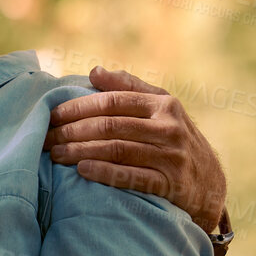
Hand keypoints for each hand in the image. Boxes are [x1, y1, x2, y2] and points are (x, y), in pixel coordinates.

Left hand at [44, 67, 227, 231]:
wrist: (210, 184)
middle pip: (110, 125)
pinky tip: (81, 170)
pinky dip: (104, 172)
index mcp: (164, 104)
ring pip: (116, 150)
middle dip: (72, 131)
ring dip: (80, 152)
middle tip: (45, 138)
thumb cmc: (175, 140)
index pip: (112, 101)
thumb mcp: (161, 109)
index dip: (78, 107)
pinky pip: (131, 176)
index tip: (51, 114)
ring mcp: (171, 156)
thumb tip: (94, 71)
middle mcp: (170, 127)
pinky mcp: (171, 184)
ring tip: (55, 155)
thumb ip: (129, 88)